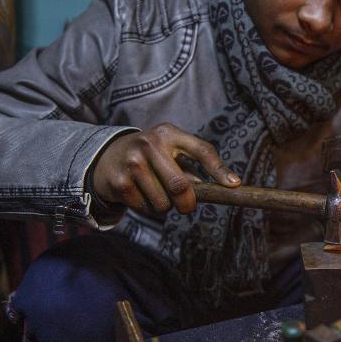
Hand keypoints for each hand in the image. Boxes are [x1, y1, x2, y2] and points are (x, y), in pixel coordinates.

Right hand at [90, 123, 239, 213]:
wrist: (107, 157)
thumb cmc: (150, 156)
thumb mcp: (169, 151)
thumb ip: (190, 166)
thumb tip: (220, 187)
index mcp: (169, 133)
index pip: (202, 150)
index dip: (219, 169)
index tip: (234, 185)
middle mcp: (150, 144)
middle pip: (180, 186)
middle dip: (187, 203)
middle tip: (185, 206)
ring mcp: (133, 162)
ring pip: (163, 202)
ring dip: (164, 206)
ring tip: (154, 191)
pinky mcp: (120, 182)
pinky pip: (145, 208)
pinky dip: (146, 207)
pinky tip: (139, 193)